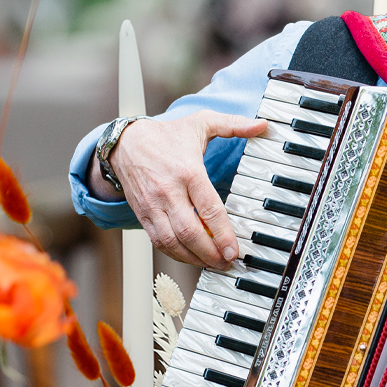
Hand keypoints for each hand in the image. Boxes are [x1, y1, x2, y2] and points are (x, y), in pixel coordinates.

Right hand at [97, 111, 265, 268]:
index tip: (235, 251)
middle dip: (211, 253)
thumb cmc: (167, 135)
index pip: (209, 209)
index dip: (223, 234)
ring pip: (172, 242)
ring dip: (194, 258)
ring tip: (213, 264)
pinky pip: (159, 242)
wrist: (124, 142)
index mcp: (188, 171)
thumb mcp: (201, 123)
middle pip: (190, 232)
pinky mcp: (143, 214)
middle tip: (228, 263)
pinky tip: (193, 258)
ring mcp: (153, 205)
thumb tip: (262, 125)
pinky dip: (176, 254)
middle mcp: (168, 191)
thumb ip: (233, 124)